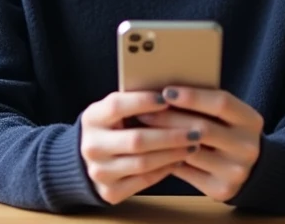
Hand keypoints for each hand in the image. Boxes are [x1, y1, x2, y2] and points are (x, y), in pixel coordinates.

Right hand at [79, 91, 195, 204]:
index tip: (168, 98)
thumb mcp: (112, 111)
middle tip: (196, 130)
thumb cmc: (111, 127)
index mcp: (91, 119)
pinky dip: (165, 170)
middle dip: (170, 135)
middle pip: (136, 140)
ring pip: (143, 163)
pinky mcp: (109, 192)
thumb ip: (133, 102)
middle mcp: (91, 147)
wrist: (87, 162)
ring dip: (173, 154)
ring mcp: (99, 173)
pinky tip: (179, 160)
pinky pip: (144, 181)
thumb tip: (170, 93)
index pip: (116, 106)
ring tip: (193, 145)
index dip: (142, 101)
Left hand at [137, 86, 263, 202]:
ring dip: (163, 140)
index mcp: (251, 121)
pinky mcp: (221, 189)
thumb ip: (207, 103)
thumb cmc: (229, 131)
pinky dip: (168, 159)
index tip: (166, 92)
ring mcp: (235, 171)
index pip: (221, 103)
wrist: (251, 168)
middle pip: (202, 128)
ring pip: (191, 152)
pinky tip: (154, 150)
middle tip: (144, 112)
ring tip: (143, 130)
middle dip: (169, 119)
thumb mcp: (229, 116)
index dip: (193, 96)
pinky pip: (187, 172)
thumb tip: (165, 91)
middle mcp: (247, 147)